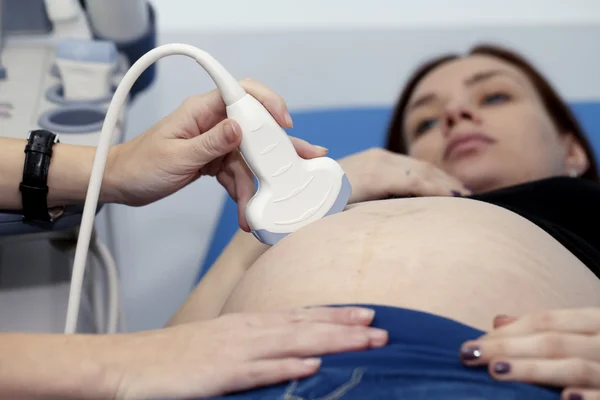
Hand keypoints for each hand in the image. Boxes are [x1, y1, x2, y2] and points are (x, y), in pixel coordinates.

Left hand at [106, 78, 327, 230]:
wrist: (121, 184)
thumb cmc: (140, 166)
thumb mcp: (176, 156)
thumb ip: (210, 143)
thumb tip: (240, 128)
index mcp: (201, 111)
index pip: (241, 93)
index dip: (267, 102)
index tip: (285, 124)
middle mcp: (212, 123)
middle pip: (255, 129)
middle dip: (279, 149)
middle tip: (307, 162)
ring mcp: (215, 143)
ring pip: (248, 159)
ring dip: (256, 184)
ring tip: (261, 209)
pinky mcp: (214, 160)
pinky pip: (236, 174)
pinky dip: (242, 192)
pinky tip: (247, 210)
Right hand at [109, 306, 387, 398]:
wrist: (124, 363)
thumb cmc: (170, 358)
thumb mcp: (216, 347)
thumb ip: (250, 348)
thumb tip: (285, 351)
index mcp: (245, 325)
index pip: (298, 315)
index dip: (334, 315)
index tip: (365, 314)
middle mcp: (245, 331)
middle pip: (304, 324)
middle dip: (346, 326)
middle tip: (382, 326)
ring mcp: (232, 351)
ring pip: (292, 342)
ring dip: (332, 339)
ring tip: (365, 340)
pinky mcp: (217, 374)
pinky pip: (257, 370)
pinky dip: (287, 365)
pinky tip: (312, 364)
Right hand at [337, 148, 469, 203]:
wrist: (298, 195)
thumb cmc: (325, 202)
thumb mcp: (355, 198)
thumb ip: (376, 198)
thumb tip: (398, 212)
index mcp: (376, 162)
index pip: (416, 169)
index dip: (439, 180)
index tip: (459, 193)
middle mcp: (380, 158)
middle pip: (424, 168)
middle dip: (448, 181)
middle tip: (471, 196)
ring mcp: (378, 163)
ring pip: (422, 172)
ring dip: (447, 184)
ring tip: (467, 197)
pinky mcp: (375, 174)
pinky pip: (414, 180)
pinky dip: (435, 187)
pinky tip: (452, 197)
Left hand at [460, 308, 599, 398]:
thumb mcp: (585, 333)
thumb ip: (547, 329)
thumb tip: (499, 321)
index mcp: (598, 321)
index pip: (546, 320)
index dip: (508, 332)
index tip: (472, 343)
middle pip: (552, 341)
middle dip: (507, 348)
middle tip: (469, 356)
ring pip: (574, 366)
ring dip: (533, 370)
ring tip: (496, 372)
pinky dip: (588, 397)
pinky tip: (564, 399)